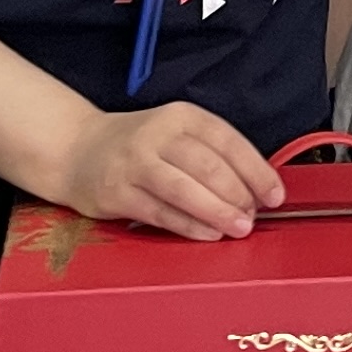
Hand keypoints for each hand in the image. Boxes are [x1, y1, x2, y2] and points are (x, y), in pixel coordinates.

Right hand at [55, 102, 285, 238]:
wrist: (76, 150)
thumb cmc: (137, 147)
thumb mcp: (175, 134)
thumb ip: (211, 155)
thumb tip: (255, 188)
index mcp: (182, 116)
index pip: (228, 141)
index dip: (256, 170)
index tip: (274, 194)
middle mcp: (159, 135)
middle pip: (209, 166)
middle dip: (239, 195)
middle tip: (254, 216)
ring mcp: (136, 163)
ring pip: (186, 189)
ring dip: (217, 212)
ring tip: (238, 228)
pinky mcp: (118, 193)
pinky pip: (162, 213)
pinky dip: (189, 226)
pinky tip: (208, 234)